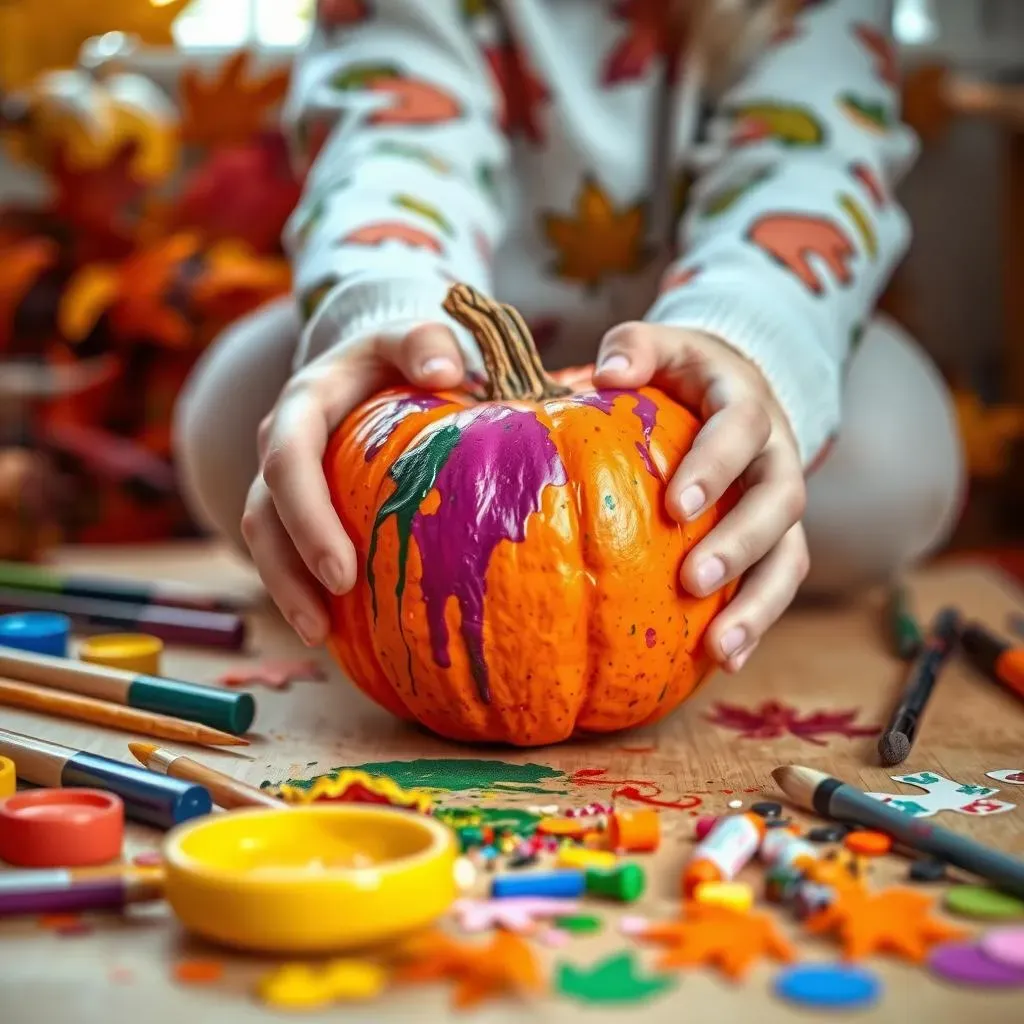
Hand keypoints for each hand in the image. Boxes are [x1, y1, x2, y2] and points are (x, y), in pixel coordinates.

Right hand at [242, 323, 464, 644]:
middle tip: (327, 621)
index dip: (307, 517)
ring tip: (321, 637)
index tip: (341, 570)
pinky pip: (286, 551)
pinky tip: (336, 627)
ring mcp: (282, 482)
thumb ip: (425, 343)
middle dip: (290, 571)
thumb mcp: (411, 337)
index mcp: (303, 406)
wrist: (374, 363)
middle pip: (264, 515)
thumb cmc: (398, 356)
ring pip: (265, 542)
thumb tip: (446, 370)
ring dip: (287, 592)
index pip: (289, 460)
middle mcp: (280, 446)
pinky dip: (304, 588)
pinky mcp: (295, 508)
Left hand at [593, 323, 808, 671]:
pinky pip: (776, 583)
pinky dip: (755, 621)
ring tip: (721, 646)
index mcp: (746, 404)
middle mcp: (776, 455)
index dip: (716, 466)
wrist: (737, 384)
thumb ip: (635, 345)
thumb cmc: (684, 372)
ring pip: (789, 554)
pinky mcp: (777, 539)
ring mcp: (781, 503)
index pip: (741, 429)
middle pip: (779, 501)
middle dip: (740, 543)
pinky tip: (722, 660)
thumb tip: (607, 374)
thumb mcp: (663, 345)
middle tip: (693, 581)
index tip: (677, 506)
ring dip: (760, 603)